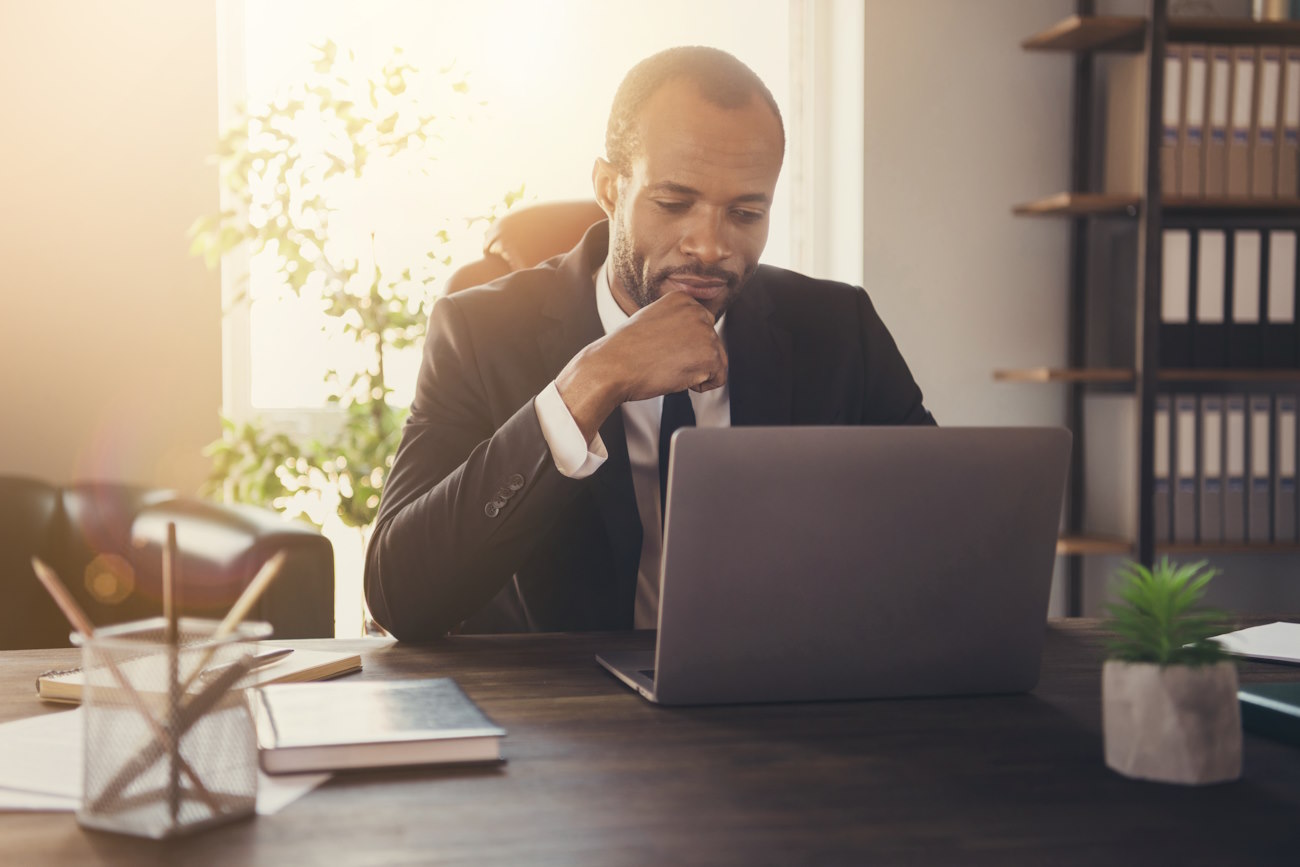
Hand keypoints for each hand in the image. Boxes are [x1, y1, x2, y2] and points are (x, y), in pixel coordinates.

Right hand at [555, 292, 726, 440]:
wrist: (612, 366)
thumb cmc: (625, 351)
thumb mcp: (653, 321)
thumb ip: (676, 322)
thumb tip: (691, 338)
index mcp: (683, 299)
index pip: (702, 328)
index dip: (683, 346)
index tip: (662, 349)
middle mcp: (697, 311)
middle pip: (712, 344)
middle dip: (693, 359)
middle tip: (664, 360)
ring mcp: (705, 332)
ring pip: (716, 361)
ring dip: (695, 372)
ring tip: (668, 366)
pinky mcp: (709, 355)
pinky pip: (719, 379)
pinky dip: (700, 386)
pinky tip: (677, 377)